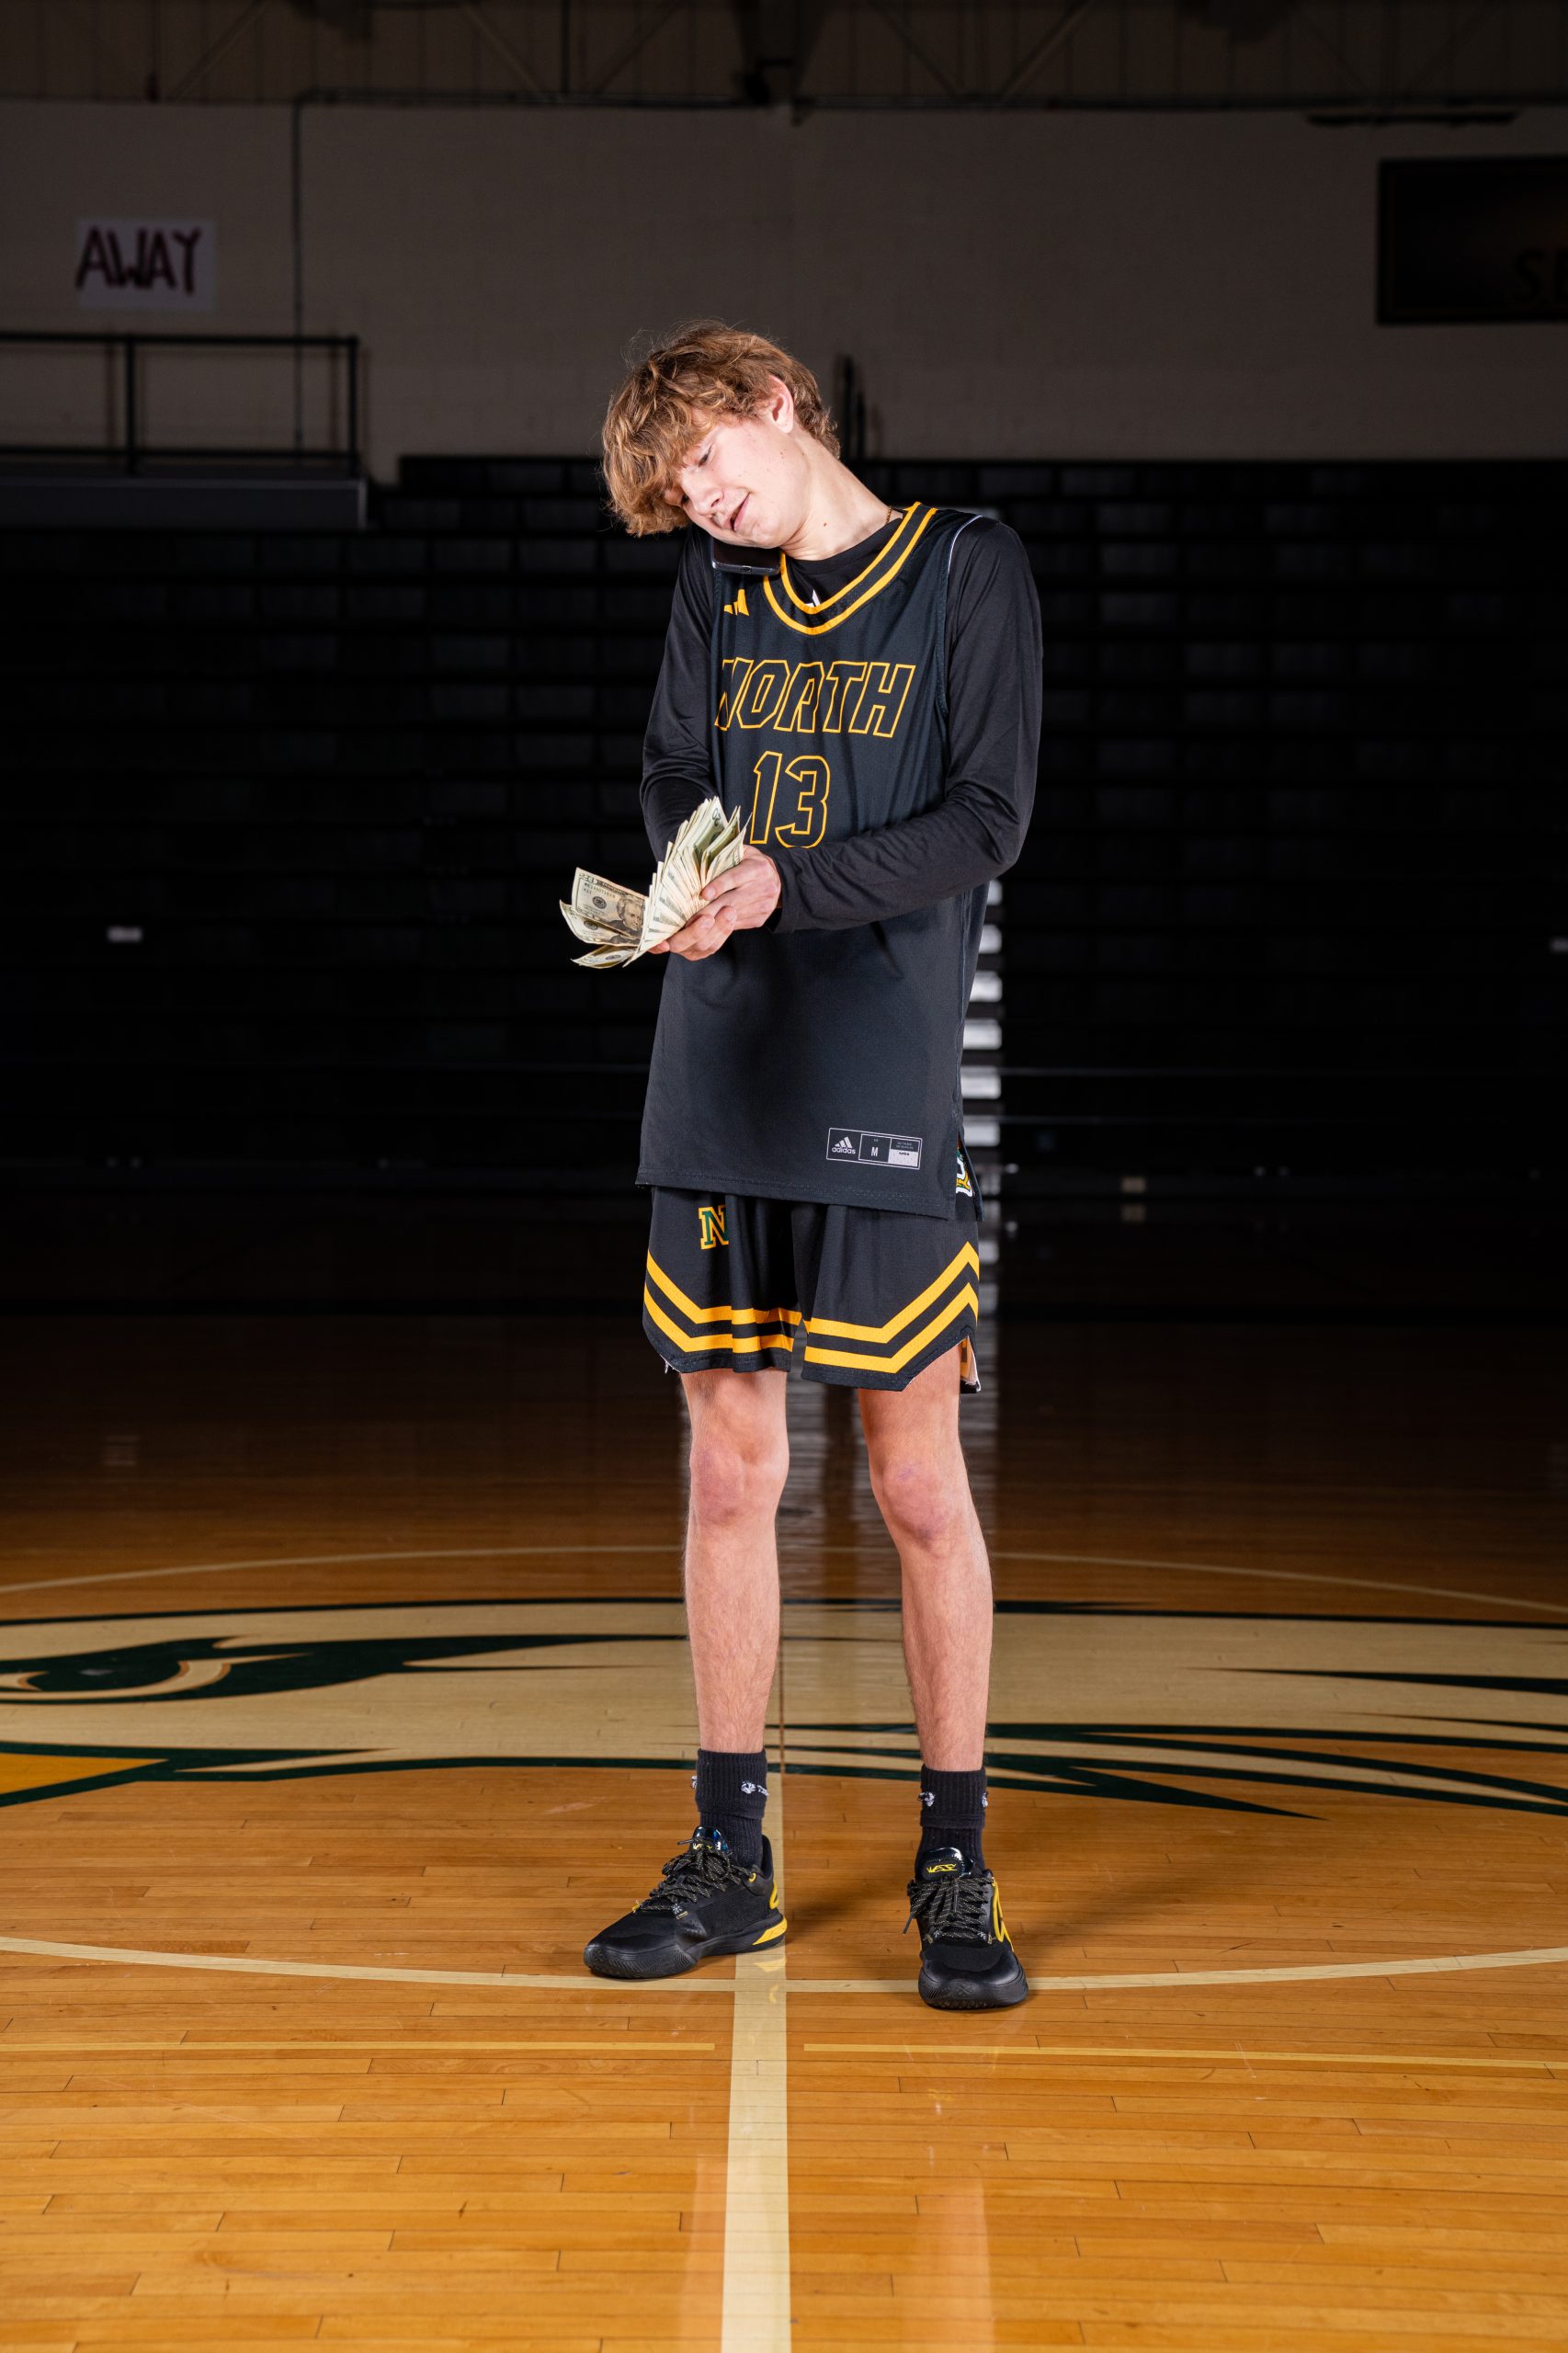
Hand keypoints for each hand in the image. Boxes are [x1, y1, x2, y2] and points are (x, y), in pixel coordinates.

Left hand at [649, 844, 781, 961]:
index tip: (703, 894)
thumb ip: (728, 854)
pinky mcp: (759, 919)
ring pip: (732, 916)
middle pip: (731, 901)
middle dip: (709, 910)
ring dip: (711, 922)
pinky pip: (736, 925)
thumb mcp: (746, 852)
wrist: (781, 882)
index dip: (719, 885)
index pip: (735, 877)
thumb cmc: (754, 864)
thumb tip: (701, 855)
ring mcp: (762, 906)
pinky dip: (719, 926)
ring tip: (691, 925)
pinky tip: (705, 928)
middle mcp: (762, 888)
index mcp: (758, 869)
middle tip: (689, 916)